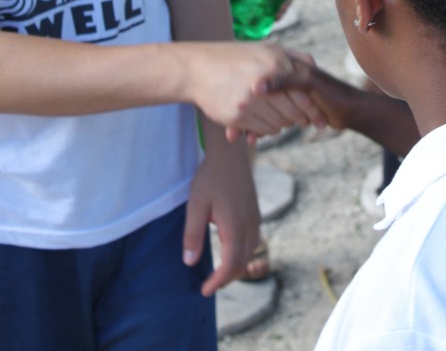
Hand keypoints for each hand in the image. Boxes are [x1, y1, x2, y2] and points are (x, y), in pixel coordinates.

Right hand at [180, 41, 325, 137]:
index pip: (303, 94)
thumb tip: (314, 66)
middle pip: (293, 112)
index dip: (315, 110)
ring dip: (283, 124)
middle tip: (304, 123)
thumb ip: (291, 57)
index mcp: (274, 63)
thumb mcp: (265, 48)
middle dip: (301, 120)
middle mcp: (264, 82)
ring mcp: (249, 101)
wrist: (196, 69)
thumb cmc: (235, 57)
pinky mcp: (236, 116)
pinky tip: (264, 121)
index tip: (323, 120)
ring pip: (279, 124)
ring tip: (282, 119)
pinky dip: (267, 130)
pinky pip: (262, 130)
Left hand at [182, 142, 259, 294]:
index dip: (218, 281)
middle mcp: (250, 225)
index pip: (231, 265)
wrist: (229, 155)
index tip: (204, 290)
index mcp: (235, 226)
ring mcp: (255, 219)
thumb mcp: (196, 205)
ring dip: (235, 267)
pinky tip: (227, 251)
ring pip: (250, 253)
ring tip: (217, 272)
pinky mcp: (256, 213)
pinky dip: (241, 254)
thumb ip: (193, 235)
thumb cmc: (210, 178)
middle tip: (208, 284)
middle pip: (243, 263)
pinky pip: (252, 241)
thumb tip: (189, 262)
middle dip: (226, 278)